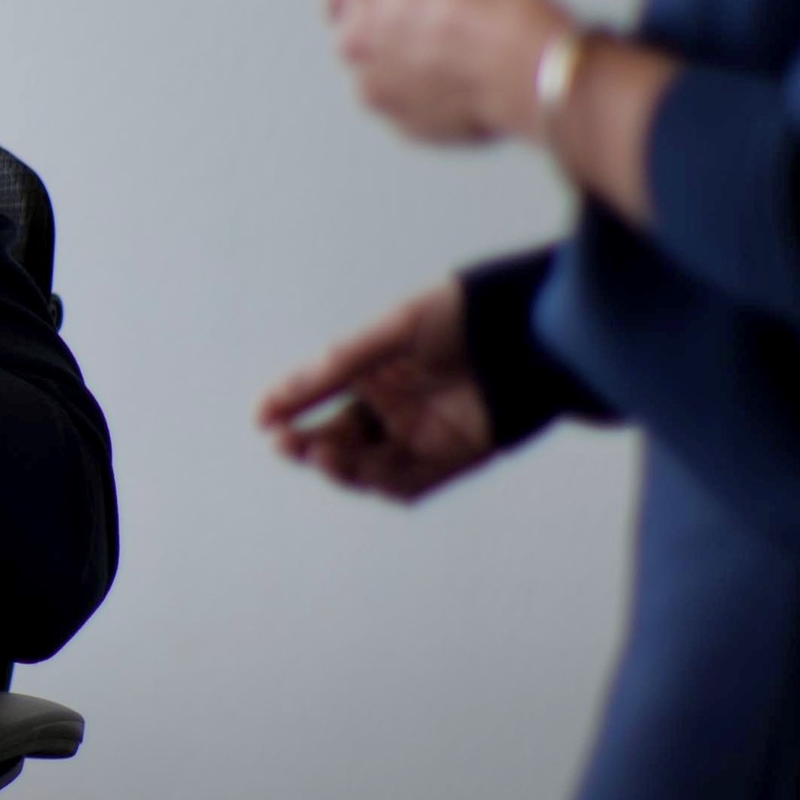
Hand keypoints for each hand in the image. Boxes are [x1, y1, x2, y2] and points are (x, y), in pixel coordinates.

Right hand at [256, 283, 496, 501]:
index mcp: (378, 370)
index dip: (289, 408)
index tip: (261, 417)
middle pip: (339, 440)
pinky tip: (360, 471)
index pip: (321, 398)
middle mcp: (397, 406)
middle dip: (308, 444)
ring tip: (322, 453)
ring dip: (340, 467)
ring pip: (369, 467)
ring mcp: (425, 434)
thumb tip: (273, 403)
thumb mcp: (394, 332)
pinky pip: (411, 483)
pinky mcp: (456, 457)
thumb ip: (338, 367)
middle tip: (285, 441)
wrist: (539, 329)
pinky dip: (383, 483)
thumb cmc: (466, 315)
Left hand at [319, 0, 571, 145]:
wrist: (525, 65)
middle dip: (377, 35)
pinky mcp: (400, 124)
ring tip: (454, 65)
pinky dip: (428, 103)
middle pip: (352, 35)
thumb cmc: (503, 6)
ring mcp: (374, 85)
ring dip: (401, 73)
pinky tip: (466, 91)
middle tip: (422, 34)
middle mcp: (357, 34)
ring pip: (376, 78)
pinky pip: (408, 110)